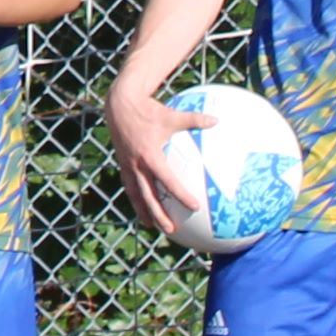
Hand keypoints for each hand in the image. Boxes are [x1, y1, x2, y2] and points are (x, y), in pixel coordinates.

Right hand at [102, 88, 188, 237]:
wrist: (119, 105)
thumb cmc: (148, 110)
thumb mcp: (172, 115)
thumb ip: (194, 120)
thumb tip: (216, 120)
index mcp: (150, 155)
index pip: (168, 180)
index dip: (181, 195)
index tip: (194, 206)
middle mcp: (137, 164)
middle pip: (148, 196)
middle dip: (158, 214)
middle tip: (171, 230)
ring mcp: (128, 165)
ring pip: (135, 194)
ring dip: (144, 211)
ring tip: (153, 226)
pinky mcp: (123, 164)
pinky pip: (129, 186)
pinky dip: (136, 198)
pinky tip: (143, 207)